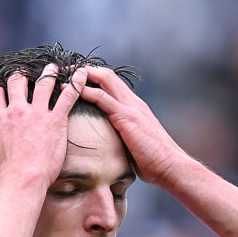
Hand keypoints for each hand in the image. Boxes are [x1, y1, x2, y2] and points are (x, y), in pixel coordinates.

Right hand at [0, 65, 86, 182]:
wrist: (23, 179)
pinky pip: (68, 96)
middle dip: (21, 75)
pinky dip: (76, 83)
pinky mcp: (56, 120)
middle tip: (27, 74)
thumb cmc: (5, 173)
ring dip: (48, 72)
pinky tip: (82, 75)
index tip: (3, 89)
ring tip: (53, 67)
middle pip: (17, 81)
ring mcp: (37, 113)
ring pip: (43, 82)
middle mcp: (17, 111)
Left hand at [79, 66, 188, 185]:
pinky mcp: (127, 117)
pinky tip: (75, 90)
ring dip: (85, 76)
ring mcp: (131, 108)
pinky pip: (104, 98)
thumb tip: (110, 146)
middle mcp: (133, 103)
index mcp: (135, 108)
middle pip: (108, 76)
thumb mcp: (135, 144)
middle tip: (70, 70)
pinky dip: (88, 91)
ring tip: (68, 75)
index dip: (96, 78)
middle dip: (87, 70)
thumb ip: (123, 138)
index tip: (80, 79)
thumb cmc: (154, 161)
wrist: (169, 166)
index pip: (114, 85)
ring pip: (106, 80)